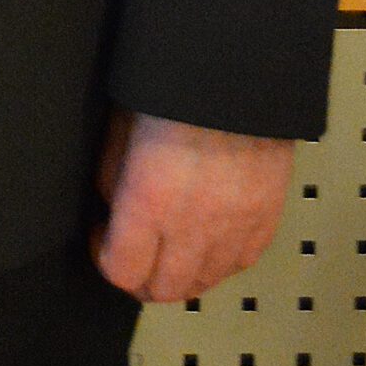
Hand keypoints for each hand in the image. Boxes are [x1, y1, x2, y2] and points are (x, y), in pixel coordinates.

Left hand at [92, 107, 292, 301]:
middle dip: (139, 276)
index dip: (103, 258)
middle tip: (131, 250)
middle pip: (163, 290)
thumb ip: (112, 178)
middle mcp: (194, 228)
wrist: (238, 75)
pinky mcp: (264, 223)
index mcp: (149, 202)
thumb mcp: (121, 128)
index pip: (121, 271)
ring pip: (203, 285)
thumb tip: (112, 209)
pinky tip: (204, 237)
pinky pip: (237, 265)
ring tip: (168, 245)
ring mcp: (234, 230)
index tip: (101, 236)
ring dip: (180, 275)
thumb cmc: (173, 91)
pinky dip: (217, 262)